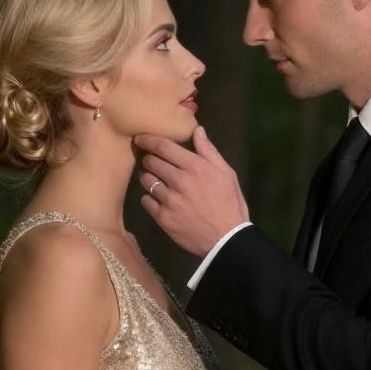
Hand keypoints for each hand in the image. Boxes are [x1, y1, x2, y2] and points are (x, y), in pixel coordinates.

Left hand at [135, 126, 249, 257]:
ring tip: (156, 181)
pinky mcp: (163, 218)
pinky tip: (158, 200)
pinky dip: (149, 198)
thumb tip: (197, 129)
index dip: (148, 139)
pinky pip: (146, 201)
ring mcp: (169, 200)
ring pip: (146, 181)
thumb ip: (209, 151)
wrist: (227, 240)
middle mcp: (179, 181)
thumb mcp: (226, 173)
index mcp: (195, 167)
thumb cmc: (229, 204)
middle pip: (151, 161)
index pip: (163, 146)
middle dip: (149, 159)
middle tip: (152, 162)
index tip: (140, 138)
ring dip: (148, 178)